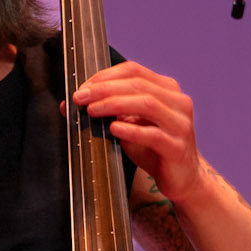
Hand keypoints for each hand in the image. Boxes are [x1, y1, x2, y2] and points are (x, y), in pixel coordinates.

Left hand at [70, 61, 207, 206]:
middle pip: (138, 84)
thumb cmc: (154, 150)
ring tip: (92, 111)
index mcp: (167, 89)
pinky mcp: (177, 147)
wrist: (182, 179)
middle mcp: (178, 101)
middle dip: (104, 89)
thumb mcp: (129, 125)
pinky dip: (131, 130)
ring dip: (114, 104)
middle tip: (80, 97)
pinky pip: (153, 134)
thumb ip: (108, 111)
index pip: (133, 71)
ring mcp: (180, 124)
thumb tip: (68, 104)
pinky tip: (114, 129)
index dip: (105, 76)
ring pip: (146, 103)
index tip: (83, 87)